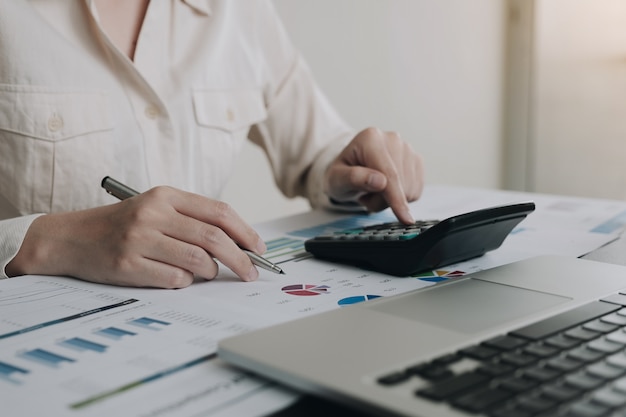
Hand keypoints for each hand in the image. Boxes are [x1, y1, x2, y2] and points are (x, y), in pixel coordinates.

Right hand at [6, 187, 265, 287]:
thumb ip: (192, 219)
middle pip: (213, 237)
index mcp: (165, 195)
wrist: (71, 238)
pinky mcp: (127, 265)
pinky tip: (178, 277)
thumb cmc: (122, 224)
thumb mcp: (156, 208)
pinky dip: (185, 282)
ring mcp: (139, 239)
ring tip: (207, 272)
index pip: (219, 211)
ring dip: (210, 272)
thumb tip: (238, 243)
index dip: (245, 232)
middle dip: (241, 259)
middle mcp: (153, 214)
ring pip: (197, 260)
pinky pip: (174, 280)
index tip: (259, 249)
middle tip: (251, 273)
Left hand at [324, 127, 423, 223]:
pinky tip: (386, 189)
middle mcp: (392, 139)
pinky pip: (416, 190)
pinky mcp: (416, 160)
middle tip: (365, 194)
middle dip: (383, 199)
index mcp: (371, 139)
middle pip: (400, 184)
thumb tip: (380, 181)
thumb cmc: (341, 175)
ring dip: (390, 199)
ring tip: (373, 190)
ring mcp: (407, 149)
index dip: (396, 198)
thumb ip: (354, 178)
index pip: (389, 174)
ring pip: (409, 189)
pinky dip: (401, 197)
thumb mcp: (336, 179)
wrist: (349, 170)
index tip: (405, 218)